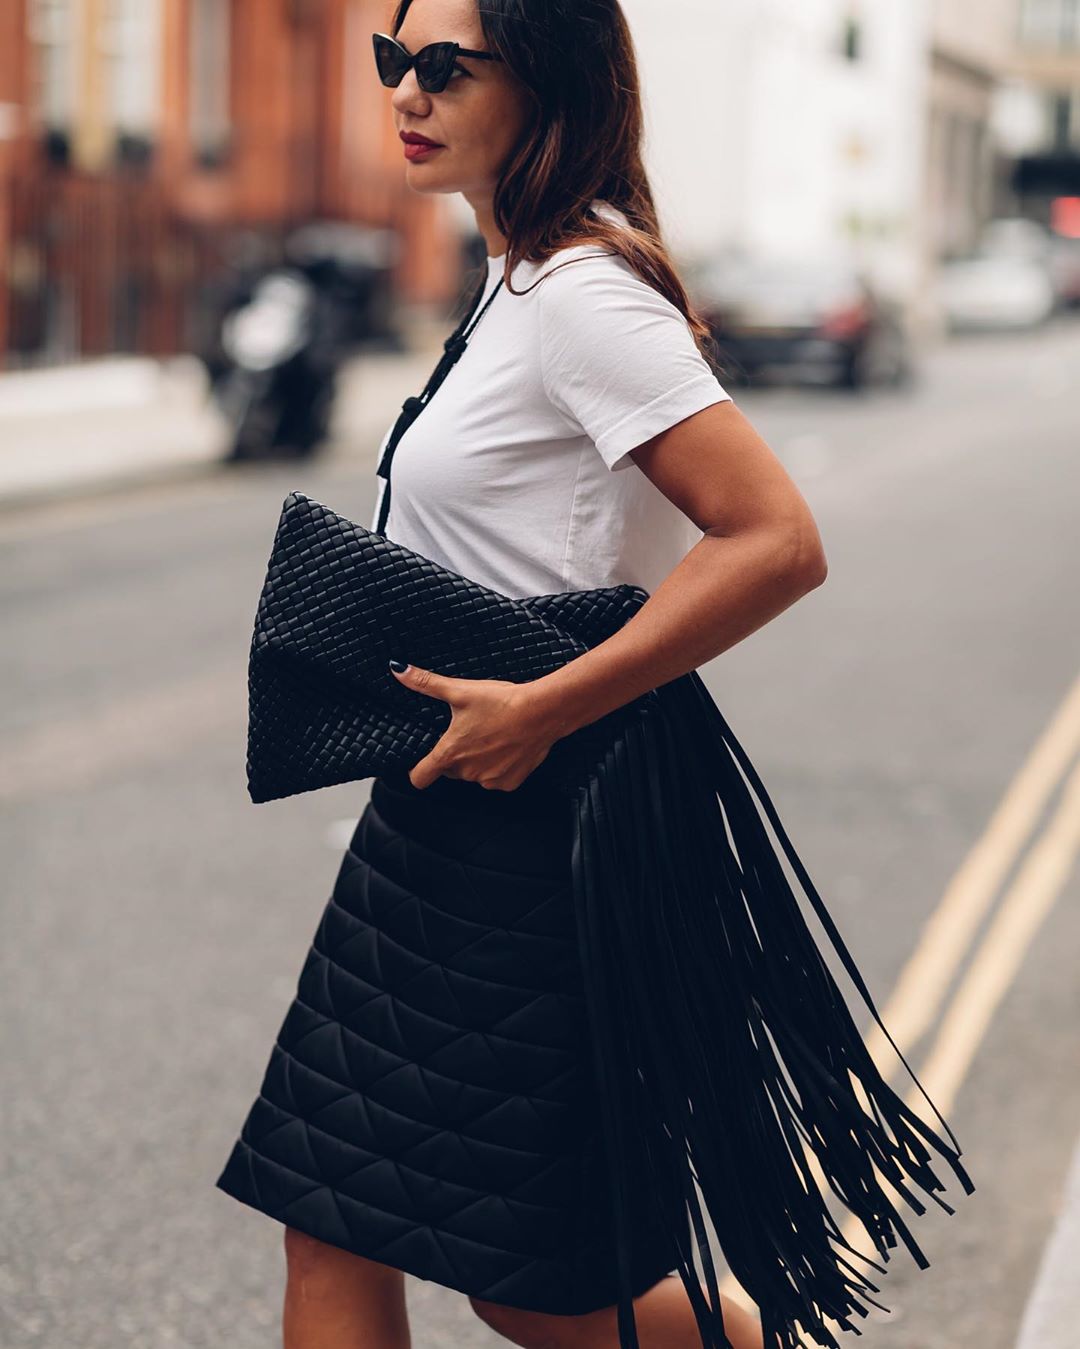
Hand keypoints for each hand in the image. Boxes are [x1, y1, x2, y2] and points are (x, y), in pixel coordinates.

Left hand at [389, 660, 561, 790]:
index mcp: (450, 753)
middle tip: (470, 732)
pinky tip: (507, 747)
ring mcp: (489, 779)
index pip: (420, 777)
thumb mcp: (459, 690)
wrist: (542, 712)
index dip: (418, 770)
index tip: (423, 762)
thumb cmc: (502, 702)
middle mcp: (467, 772)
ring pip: (474, 774)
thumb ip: (425, 683)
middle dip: (455, 756)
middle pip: (450, 771)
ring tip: (491, 736)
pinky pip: (496, 779)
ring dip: (478, 761)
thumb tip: (398, 670)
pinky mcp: (509, 783)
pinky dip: (499, 767)